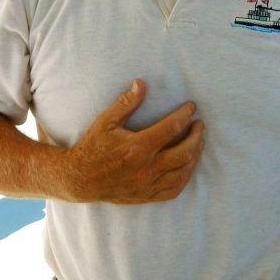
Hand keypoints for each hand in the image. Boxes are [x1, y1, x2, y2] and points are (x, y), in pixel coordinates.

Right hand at [66, 79, 203, 203]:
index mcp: (137, 147)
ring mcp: (148, 184)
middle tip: (199, 125)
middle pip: (185, 152)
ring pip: (184, 172)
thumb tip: (141, 83)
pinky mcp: (147, 196)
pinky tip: (188, 165)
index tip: (191, 106)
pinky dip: (186, 176)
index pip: (172, 128)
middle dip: (197, 136)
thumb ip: (126, 103)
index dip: (185, 115)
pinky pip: (175, 189)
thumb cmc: (93, 148)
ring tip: (198, 142)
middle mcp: (146, 168)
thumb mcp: (106, 121)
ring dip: (195, 155)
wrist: (79, 180)